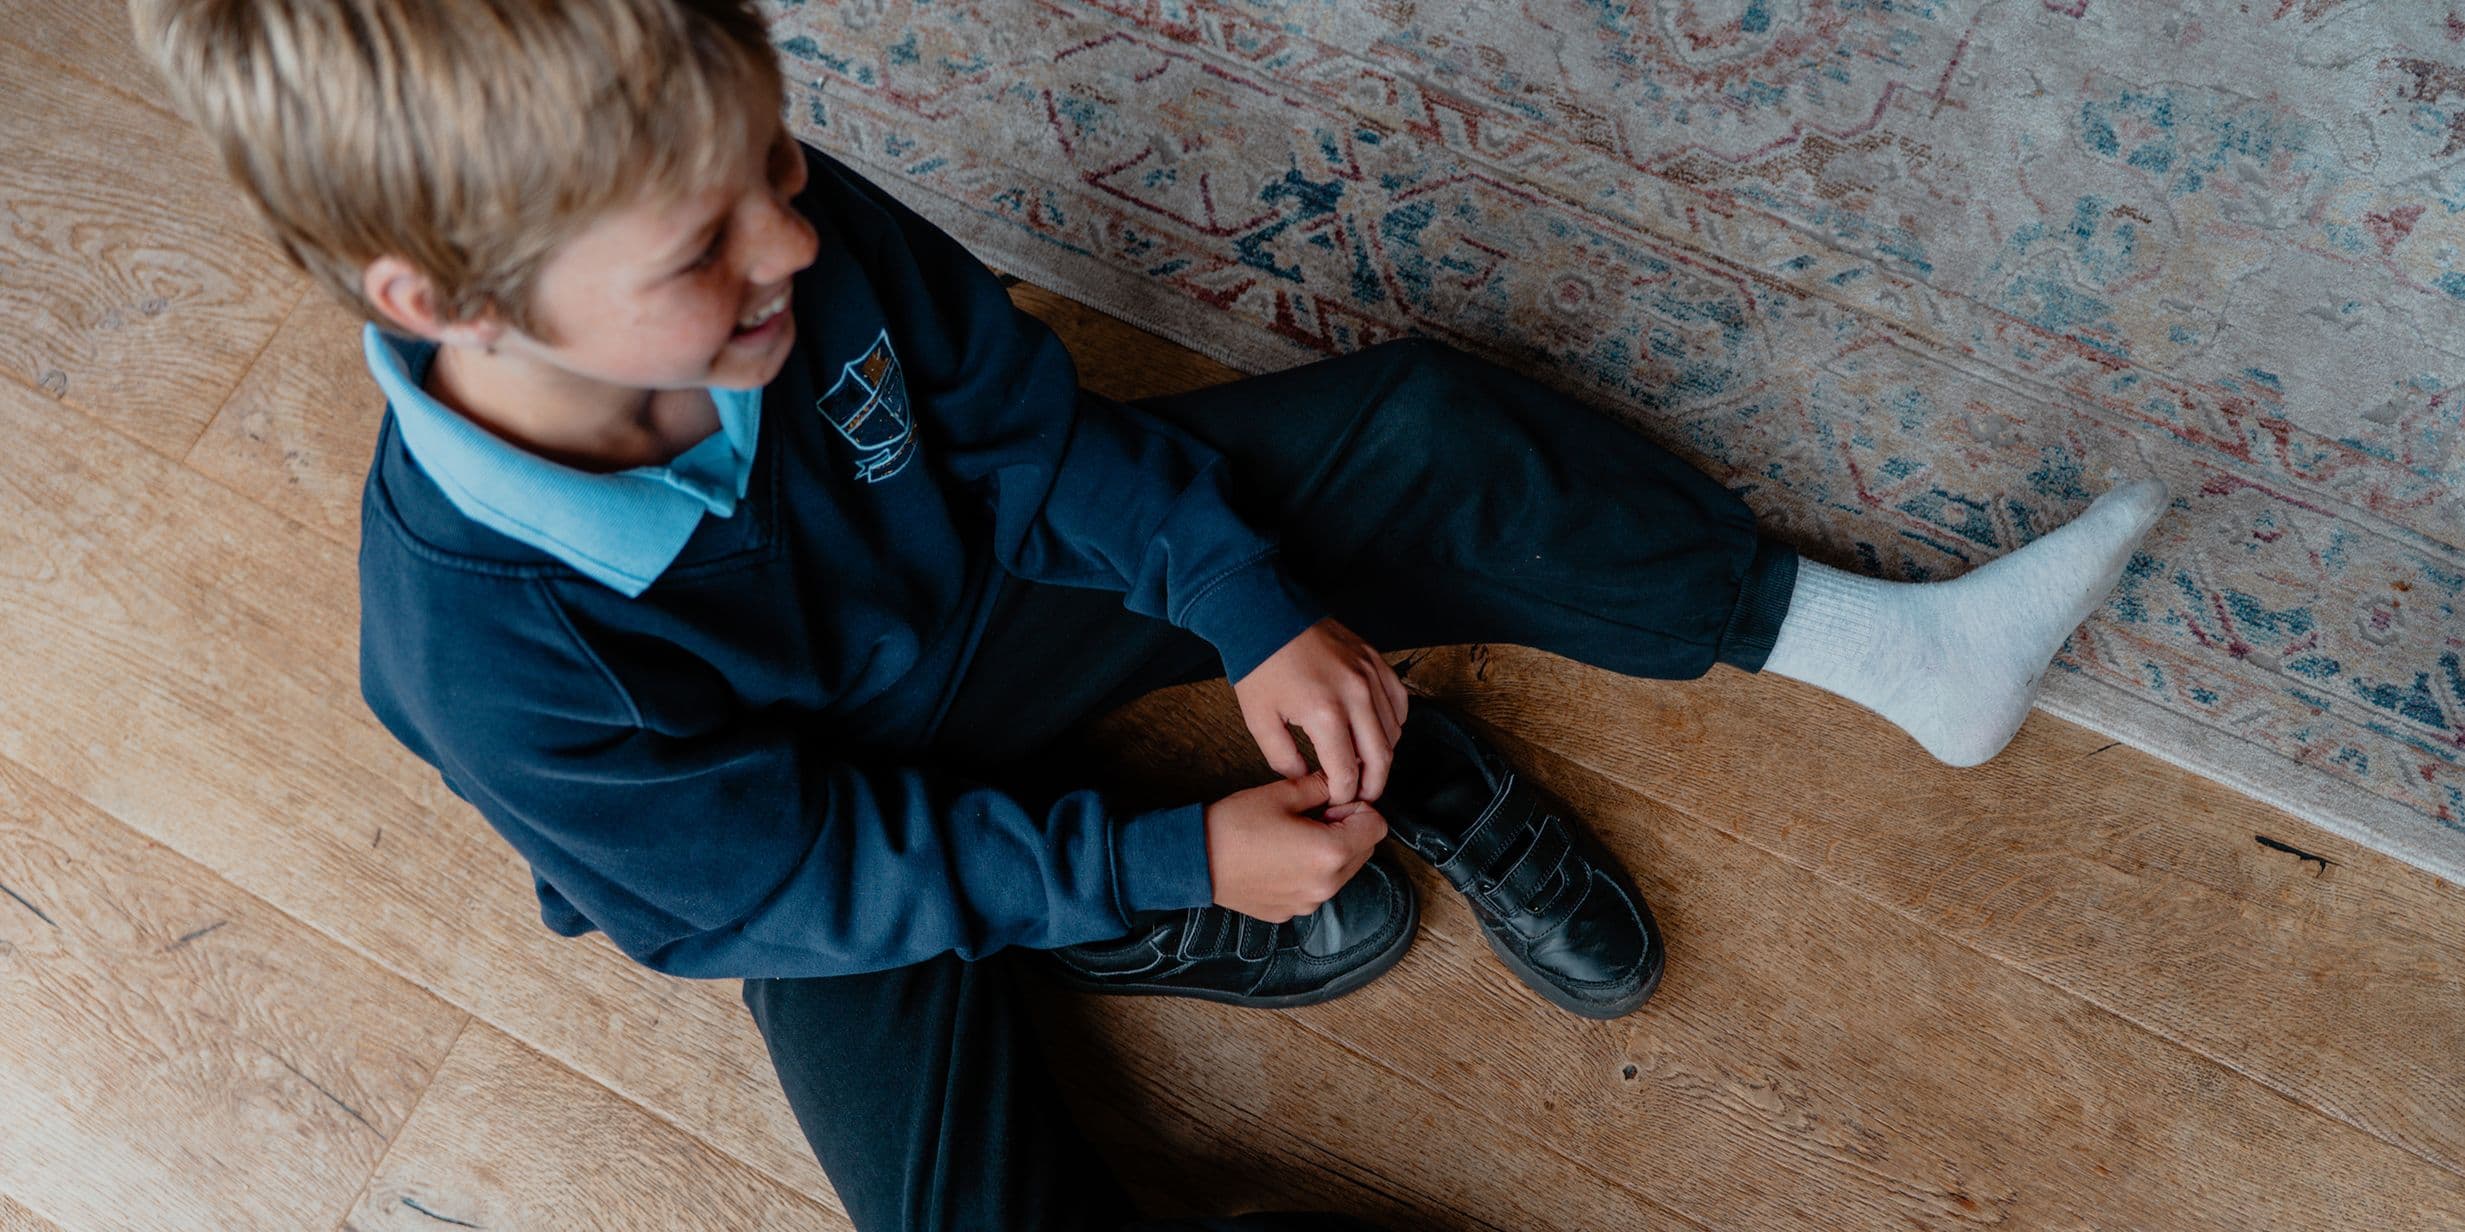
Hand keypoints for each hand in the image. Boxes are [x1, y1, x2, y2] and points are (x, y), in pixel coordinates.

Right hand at [1203, 771, 1388, 921]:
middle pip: (1364, 851)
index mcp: (1330, 853)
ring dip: (1330, 852)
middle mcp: (1326, 885)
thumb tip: (1339, 782)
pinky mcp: (1290, 912)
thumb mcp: (1282, 794)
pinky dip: (1310, 872)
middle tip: (1313, 816)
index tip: (1332, 803)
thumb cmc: (1234, 826)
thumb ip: (1321, 786)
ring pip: (1342, 872)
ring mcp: (1308, 903)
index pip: (1377, 827)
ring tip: (1294, 837)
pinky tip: (1280, 858)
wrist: (1193, 862)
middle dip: (1348, 830)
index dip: (1358, 809)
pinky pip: (1316, 889)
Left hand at [1231, 617, 1409, 807]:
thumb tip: (1306, 776)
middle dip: (1373, 786)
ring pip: (1394, 732)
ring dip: (1382, 755)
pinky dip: (1393, 723)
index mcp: (1325, 713)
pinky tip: (1376, 732)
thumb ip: (1283, 758)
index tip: (1337, 800)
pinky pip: (1399, 702)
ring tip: (1364, 766)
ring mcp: (1370, 676)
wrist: (1266, 616)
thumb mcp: (1259, 720)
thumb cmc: (1260, 665)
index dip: (1343, 794)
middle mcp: (1355, 695)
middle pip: (1381, 757)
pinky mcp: (1376, 662)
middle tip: (1362, 797)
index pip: (1347, 772)